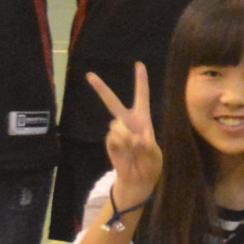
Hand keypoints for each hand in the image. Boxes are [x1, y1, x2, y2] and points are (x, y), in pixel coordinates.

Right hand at [85, 61, 162, 207]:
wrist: (138, 180)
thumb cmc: (150, 164)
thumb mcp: (155, 155)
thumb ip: (147, 146)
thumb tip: (134, 138)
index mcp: (143, 119)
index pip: (142, 96)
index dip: (141, 81)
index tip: (139, 64)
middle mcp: (128, 121)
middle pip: (113, 103)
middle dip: (100, 89)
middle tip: (89, 75)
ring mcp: (116, 131)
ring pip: (118, 126)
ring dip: (128, 138)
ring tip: (134, 149)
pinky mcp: (109, 141)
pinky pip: (113, 138)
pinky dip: (122, 145)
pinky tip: (125, 153)